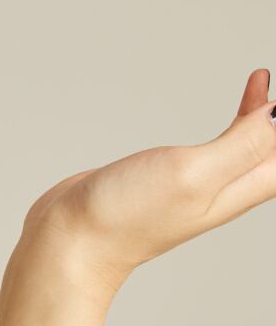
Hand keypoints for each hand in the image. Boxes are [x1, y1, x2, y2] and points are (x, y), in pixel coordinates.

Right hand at [19, 68, 275, 293]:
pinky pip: (222, 144)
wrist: (70, 243)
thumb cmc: (126, 218)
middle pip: (274, 149)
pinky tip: (238, 106)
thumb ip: (244, 144)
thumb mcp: (194, 174)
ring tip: (265, 82)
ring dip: (265, 114)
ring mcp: (199, 184)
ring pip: (253, 143)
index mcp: (241, 189)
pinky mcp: (172, 177)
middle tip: (270, 84)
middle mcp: (226, 188)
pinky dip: (238, 119)